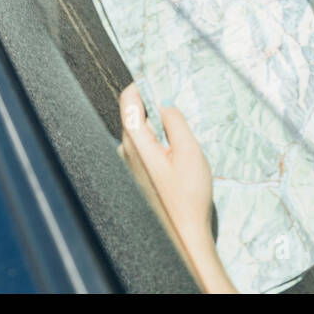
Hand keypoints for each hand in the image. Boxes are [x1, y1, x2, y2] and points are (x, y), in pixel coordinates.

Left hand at [117, 84, 235, 291]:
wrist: (182, 234)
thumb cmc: (187, 195)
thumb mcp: (188, 151)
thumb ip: (175, 122)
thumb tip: (165, 105)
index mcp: (135, 141)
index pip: (128, 100)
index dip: (141, 84)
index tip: (157, 78)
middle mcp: (125, 151)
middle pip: (135, 115)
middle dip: (154, 108)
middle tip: (177, 109)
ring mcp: (128, 166)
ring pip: (140, 133)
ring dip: (157, 129)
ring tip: (179, 141)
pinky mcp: (135, 177)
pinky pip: (143, 150)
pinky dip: (157, 145)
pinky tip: (175, 160)